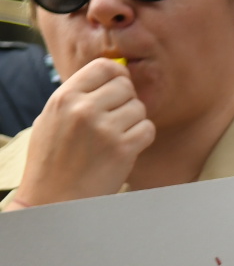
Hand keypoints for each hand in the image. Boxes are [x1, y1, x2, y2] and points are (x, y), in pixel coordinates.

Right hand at [8, 58, 152, 207]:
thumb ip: (77, 97)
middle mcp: (83, 109)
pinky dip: (142, 138)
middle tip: (118, 119)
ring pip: (139, 109)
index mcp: (64, 97)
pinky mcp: (122, 150)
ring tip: (116, 137)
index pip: (104, 67)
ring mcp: (104, 129)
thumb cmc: (53, 160)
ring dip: (134, 122)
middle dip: (127, 101)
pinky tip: (126, 148)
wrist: (54, 199)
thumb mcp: (52, 118)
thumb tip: (111, 76)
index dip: (118, 75)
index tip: (120, 88)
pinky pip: (148, 130)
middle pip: (126, 87)